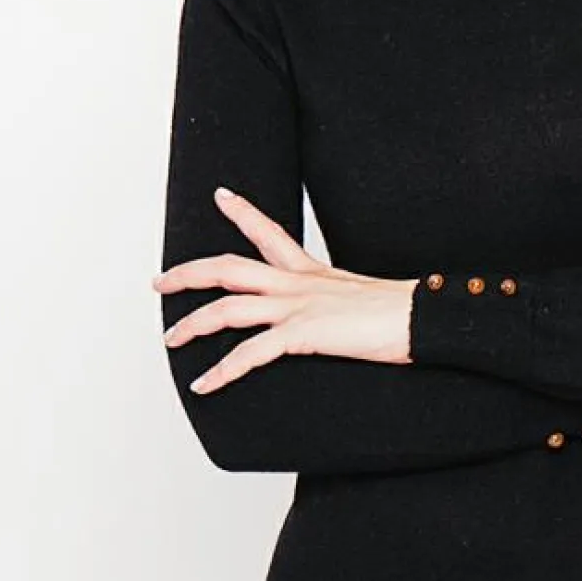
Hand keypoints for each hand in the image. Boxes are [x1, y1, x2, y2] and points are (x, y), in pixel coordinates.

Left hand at [152, 186, 417, 392]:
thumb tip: (336, 317)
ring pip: (227, 308)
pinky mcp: (303, 333)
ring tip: (171, 338)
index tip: (221, 195)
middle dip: (188, 274)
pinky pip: (250, 353)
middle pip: (228, 268)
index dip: (242, 212)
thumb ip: (338, 303)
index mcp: (312, 272)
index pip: (269, 232)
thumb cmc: (401, 312)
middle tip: (160, 282)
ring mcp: (297, 306)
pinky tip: (205, 385)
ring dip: (193, 323)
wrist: (421, 318)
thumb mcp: (360, 299)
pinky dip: (223, 371)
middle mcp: (297, 283)